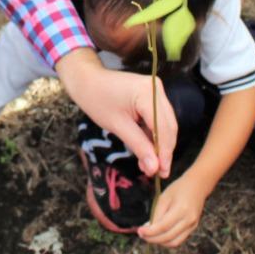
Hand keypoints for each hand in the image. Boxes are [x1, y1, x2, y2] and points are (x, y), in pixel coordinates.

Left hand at [57, 52, 176, 178]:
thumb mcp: (117, 126)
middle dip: (163, 150)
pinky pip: (158, 118)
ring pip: (165, 124)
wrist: (86, 80)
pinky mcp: (152, 95)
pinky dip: (153, 135)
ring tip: (149, 165)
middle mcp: (157, 89)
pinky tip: (146, 151)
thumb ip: (138, 146)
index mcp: (148, 93)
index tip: (162, 173)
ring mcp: (156, 91)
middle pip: (168, 126)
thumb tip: (154, 168)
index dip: (164, 152)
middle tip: (158, 173)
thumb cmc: (97, 100)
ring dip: (158, 145)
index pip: (163, 128)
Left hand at [138, 171, 207, 246]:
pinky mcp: (193, 228)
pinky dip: (168, 240)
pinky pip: (179, 240)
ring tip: (150, 236)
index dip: (150, 232)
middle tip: (142, 235)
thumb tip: (148, 228)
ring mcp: (192, 226)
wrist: (197, 186)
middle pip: (168, 237)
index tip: (139, 232)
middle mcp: (189, 220)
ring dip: (160, 242)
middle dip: (153, 239)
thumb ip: (156, 214)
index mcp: (181, 209)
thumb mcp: (164, 197)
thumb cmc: (179, 188)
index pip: (163, 227)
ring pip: (174, 242)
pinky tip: (159, 235)